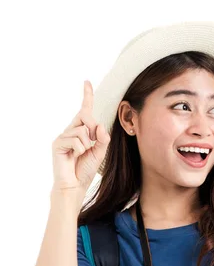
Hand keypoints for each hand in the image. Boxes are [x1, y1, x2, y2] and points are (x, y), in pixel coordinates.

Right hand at [51, 81, 110, 195]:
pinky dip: (80, 150)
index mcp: (81, 129)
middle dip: (93, 129)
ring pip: (84, 131)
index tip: (87, 82)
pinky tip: (74, 157)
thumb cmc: (86, 168)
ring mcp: (63, 136)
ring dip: (87, 145)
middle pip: (86, 116)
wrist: (75, 184)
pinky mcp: (58, 143)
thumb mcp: (100, 152)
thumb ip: (102, 138)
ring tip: (80, 154)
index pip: (84, 110)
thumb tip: (99, 126)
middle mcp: (71, 129)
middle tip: (90, 145)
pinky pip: (77, 140)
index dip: (87, 95)